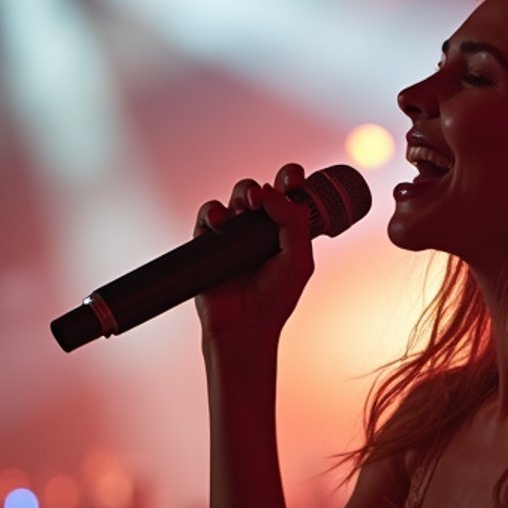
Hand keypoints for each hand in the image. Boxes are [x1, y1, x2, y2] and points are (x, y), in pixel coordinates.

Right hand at [194, 162, 314, 337]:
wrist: (244, 326)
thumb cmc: (275, 300)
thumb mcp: (299, 261)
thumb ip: (294, 223)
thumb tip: (271, 191)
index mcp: (287, 231)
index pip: (290, 195)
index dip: (291, 180)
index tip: (294, 180)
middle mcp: (261, 229)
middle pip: (260, 190)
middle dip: (261, 187)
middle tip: (262, 200)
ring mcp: (235, 234)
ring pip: (236, 198)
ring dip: (241, 194)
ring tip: (245, 208)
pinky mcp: (210, 241)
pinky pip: (209, 214)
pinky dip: (213, 211)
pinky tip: (220, 221)